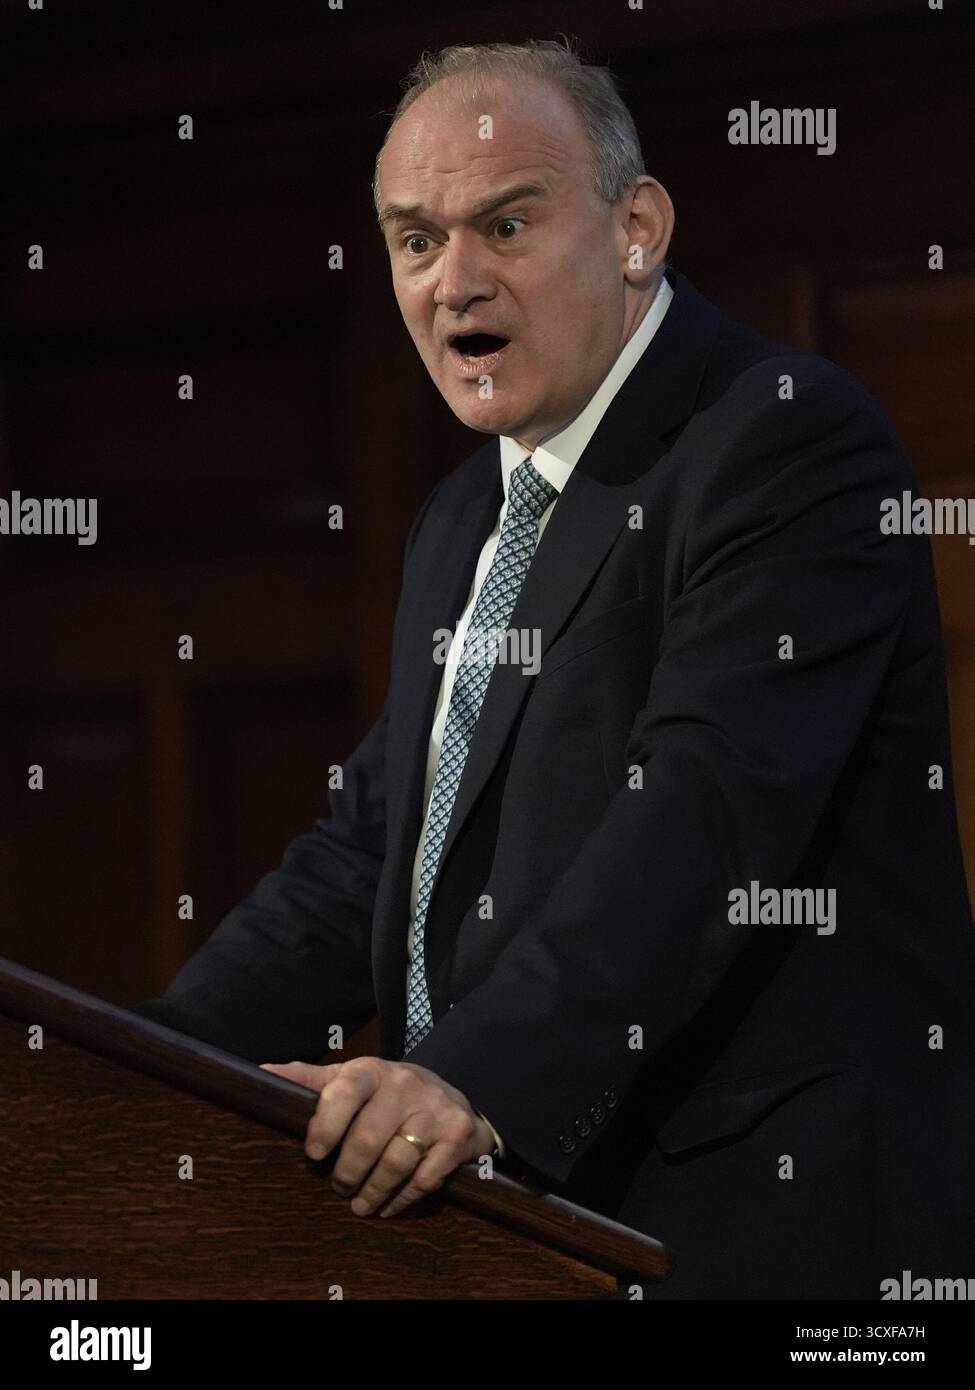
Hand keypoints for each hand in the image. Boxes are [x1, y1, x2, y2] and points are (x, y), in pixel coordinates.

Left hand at [259, 1057, 495, 1217]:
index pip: (345, 1091)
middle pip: (368, 1138)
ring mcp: (435, 1108)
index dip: (326, 1124)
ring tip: (360, 1205)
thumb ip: (309, 1080)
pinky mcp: (458, 1135)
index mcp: (372, 1070)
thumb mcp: (350, 1080)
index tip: (313, 1154)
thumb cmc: (386, 1094)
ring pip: (397, 1161)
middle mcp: (406, 1084)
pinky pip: (427, 1177)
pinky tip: (389, 1206)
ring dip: (374, 1191)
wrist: (452, 1099)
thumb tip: (260, 1072)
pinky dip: (404, 1198)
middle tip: (338, 1188)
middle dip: (347, 1172)